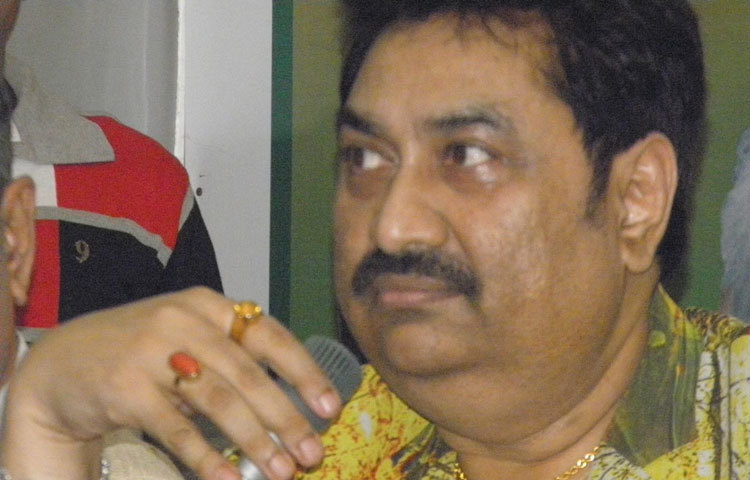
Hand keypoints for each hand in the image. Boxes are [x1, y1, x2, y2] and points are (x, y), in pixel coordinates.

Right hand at [0, 287, 341, 479]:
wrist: (62, 361)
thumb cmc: (141, 350)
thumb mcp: (187, 336)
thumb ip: (231, 358)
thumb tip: (291, 406)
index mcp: (208, 305)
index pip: (269, 335)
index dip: (304, 371)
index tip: (330, 407)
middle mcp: (183, 321)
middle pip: (248, 373)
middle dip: (285, 417)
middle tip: (311, 453)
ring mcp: (151, 351)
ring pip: (217, 401)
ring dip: (254, 440)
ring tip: (281, 471)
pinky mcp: (124, 387)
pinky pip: (175, 428)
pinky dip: (205, 457)